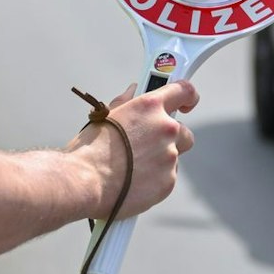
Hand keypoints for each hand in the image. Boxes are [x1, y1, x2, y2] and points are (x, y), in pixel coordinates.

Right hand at [74, 81, 198, 220]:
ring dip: (159, 161)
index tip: (187, 104)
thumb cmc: (89, 150)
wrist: (84, 182)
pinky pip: (167, 178)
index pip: (183, 91)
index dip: (188, 97)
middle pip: (183, 132)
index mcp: (150, 107)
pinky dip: (154, 180)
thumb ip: (126, 103)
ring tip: (131, 169)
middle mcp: (165, 129)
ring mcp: (169, 156)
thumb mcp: (104, 117)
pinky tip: (133, 182)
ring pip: (173, 157)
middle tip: (146, 147)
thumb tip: (133, 91)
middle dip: (171, 138)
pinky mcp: (168, 182)